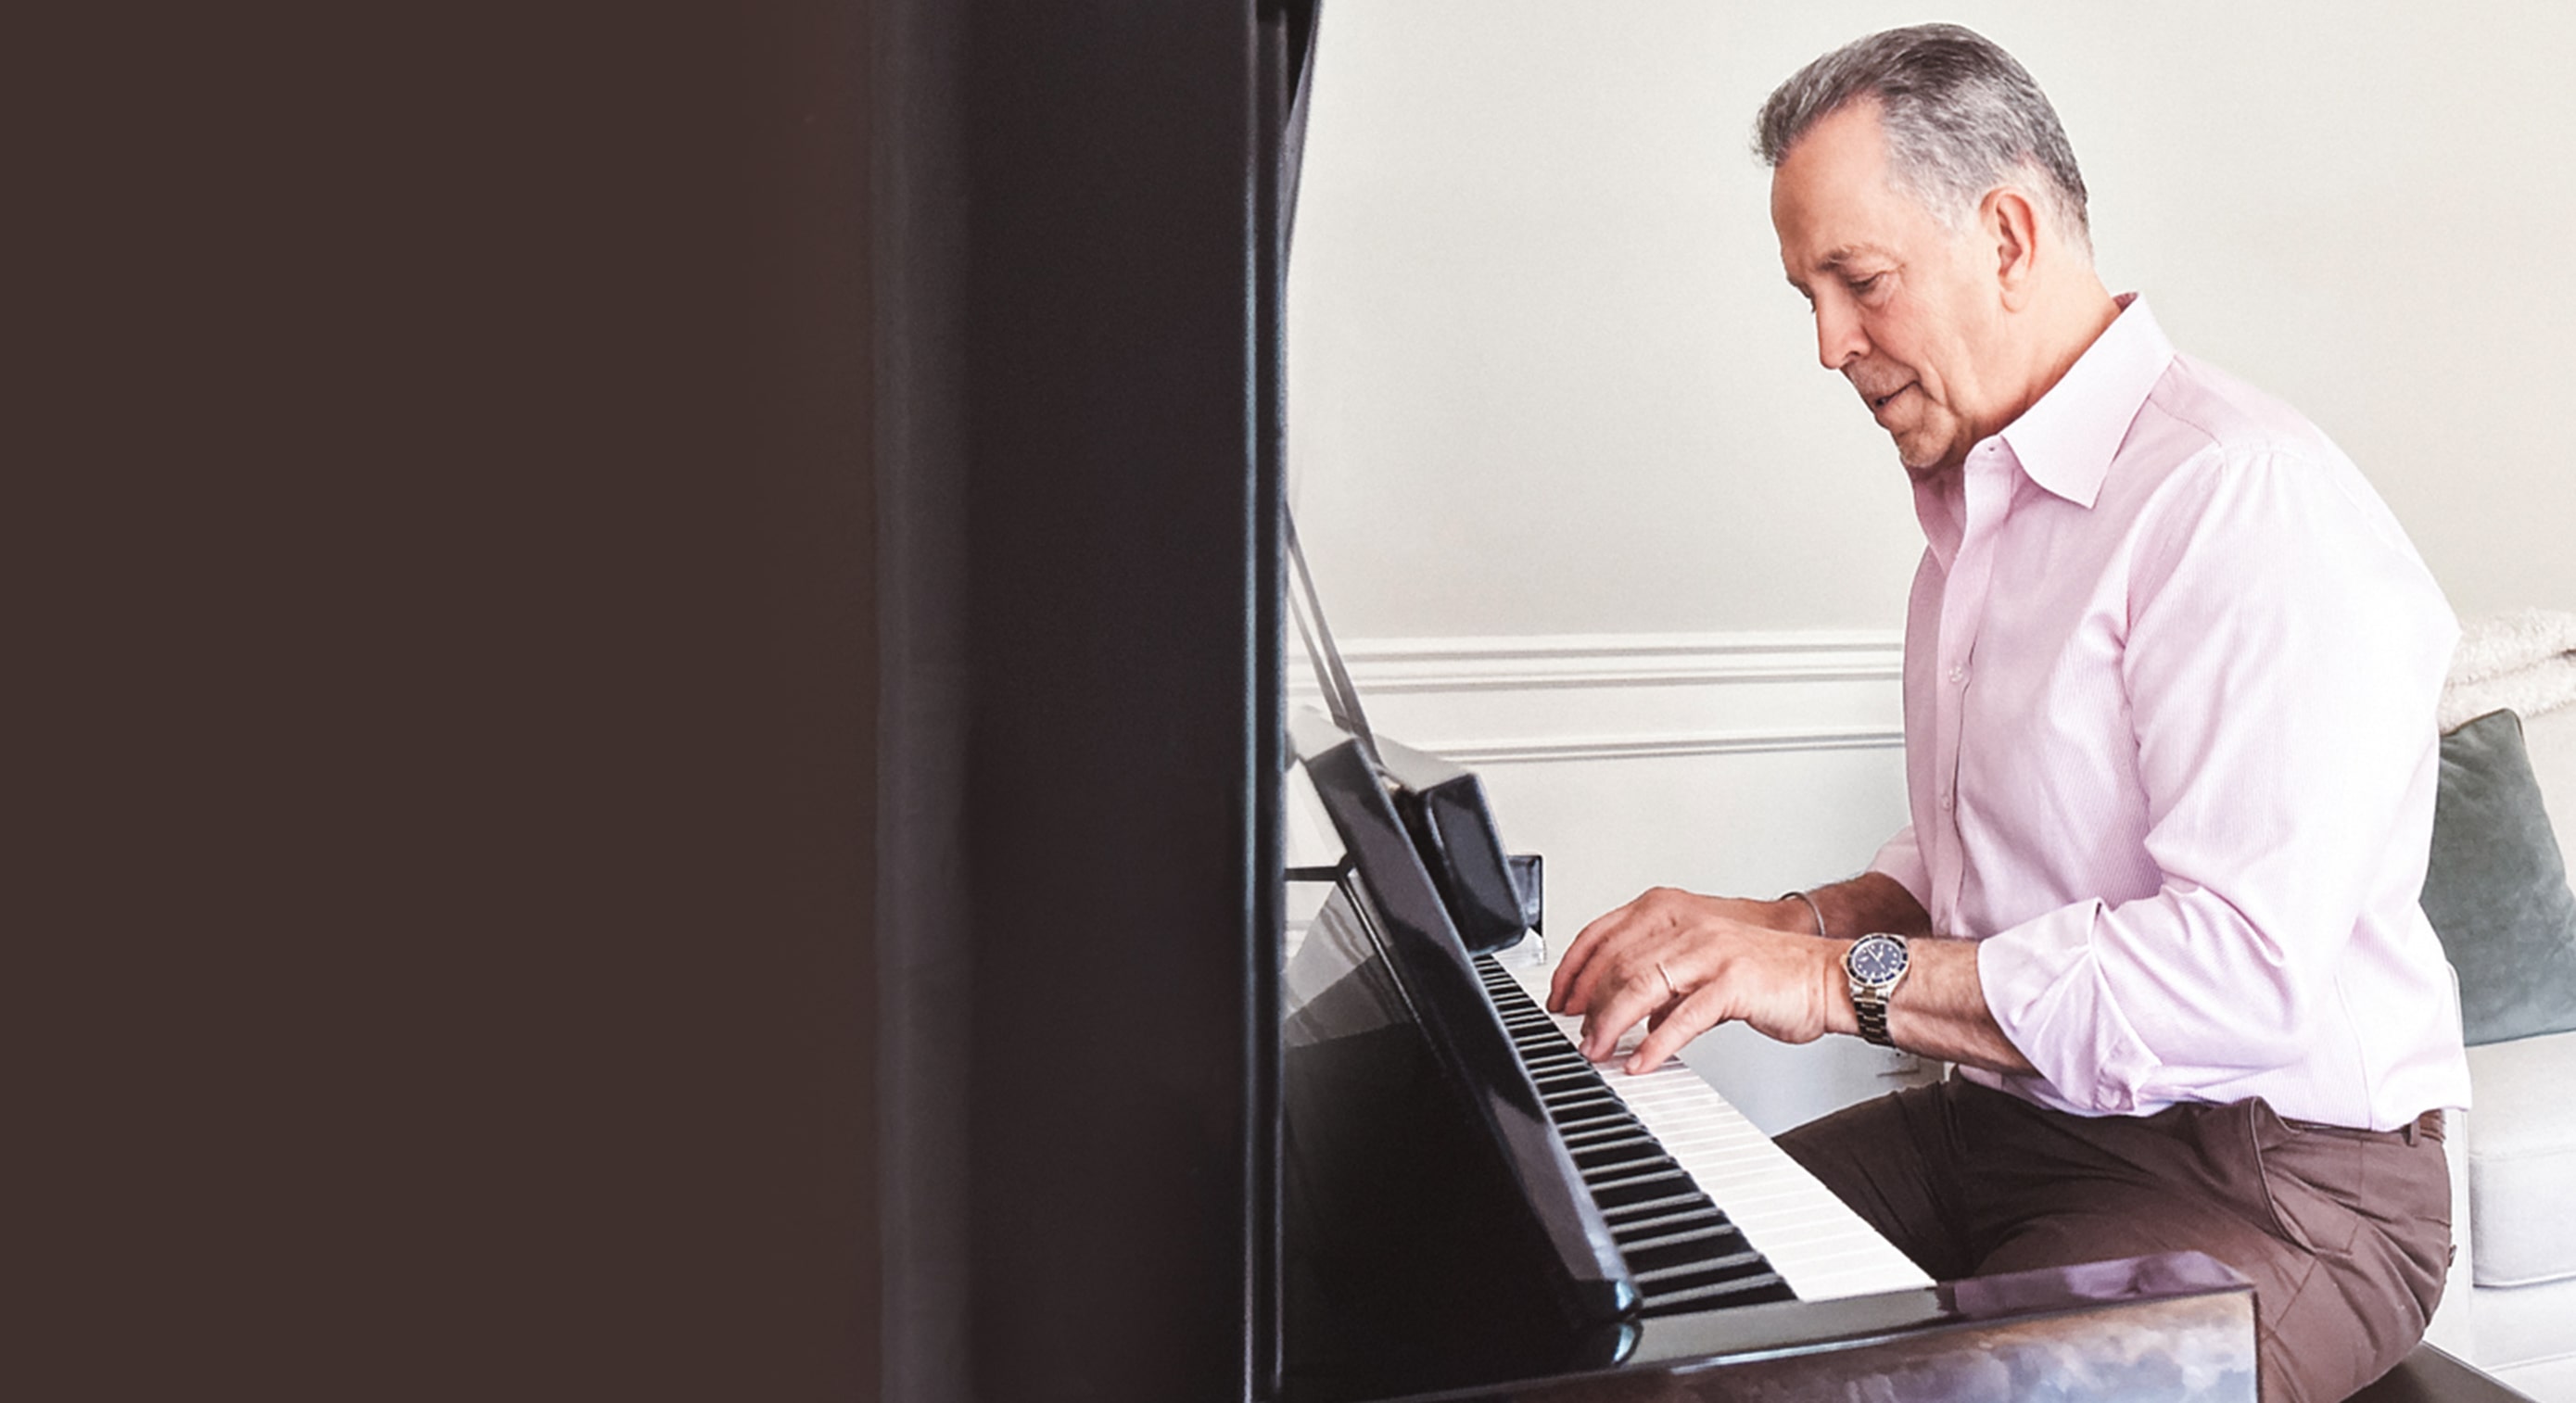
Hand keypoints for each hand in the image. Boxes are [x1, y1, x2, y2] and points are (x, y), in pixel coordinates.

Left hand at [1544, 887, 1847, 1074]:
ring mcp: (1710, 951)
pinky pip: (1681, 1017)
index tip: (1559, 998)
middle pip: (1616, 963)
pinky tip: (1640, 1062)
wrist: (1828, 977)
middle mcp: (1687, 925)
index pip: (1603, 933)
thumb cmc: (1770, 971)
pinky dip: (1654, 1045)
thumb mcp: (1703, 964)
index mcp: (1673, 911)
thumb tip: (1628, 1012)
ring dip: (1611, 1025)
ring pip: (1640, 986)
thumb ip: (1663, 981)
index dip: (1573, 969)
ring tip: (1598, 1051)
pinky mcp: (1733, 983)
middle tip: (1576, 1036)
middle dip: (1588, 1005)